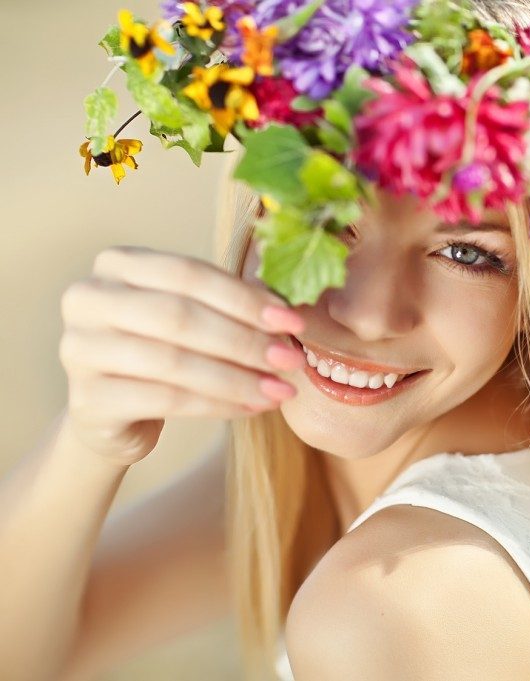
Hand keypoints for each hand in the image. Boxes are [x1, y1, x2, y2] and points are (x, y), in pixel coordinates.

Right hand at [57, 245, 307, 466]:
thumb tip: (291, 309)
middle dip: (245, 340)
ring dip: (238, 378)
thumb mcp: (194, 316)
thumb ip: (231, 303)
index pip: (189, 273)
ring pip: (174, 361)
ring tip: (279, 390)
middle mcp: (88, 299)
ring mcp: (79, 348)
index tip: (293, 321)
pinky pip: (166, 400)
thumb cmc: (165, 351)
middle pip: (179, 316)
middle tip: (291, 360)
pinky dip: (218, 404)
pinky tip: (251, 408)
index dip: (245, 298)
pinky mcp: (87, 399)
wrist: (114, 411)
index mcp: (116, 264)